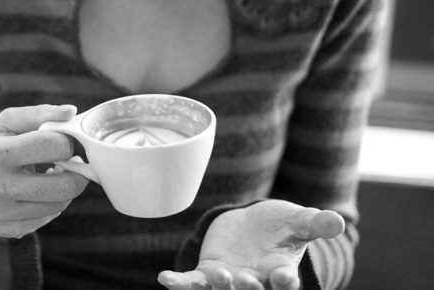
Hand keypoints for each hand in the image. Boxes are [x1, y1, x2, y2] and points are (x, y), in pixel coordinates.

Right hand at [0, 105, 87, 257]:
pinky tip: (40, 193)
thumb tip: (71, 112)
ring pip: (60, 204)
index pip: (55, 146)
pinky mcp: (7, 230)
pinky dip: (51, 205)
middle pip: (65, 185)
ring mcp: (1, 212)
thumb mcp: (7, 123)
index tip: (62, 142)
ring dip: (65, 188)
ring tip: (54, 176)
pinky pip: (47, 218)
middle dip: (76, 172)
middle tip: (71, 163)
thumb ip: (39, 113)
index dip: (66, 142)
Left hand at [157, 200, 344, 289]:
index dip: (285, 282)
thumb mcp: (298, 221)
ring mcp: (230, 280)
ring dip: (218, 286)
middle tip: (244, 279)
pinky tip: (165, 279)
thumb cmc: (280, 225)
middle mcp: (256, 283)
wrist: (253, 226)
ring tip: (217, 276)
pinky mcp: (208, 273)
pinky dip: (180, 283)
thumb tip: (338, 221)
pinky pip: (192, 282)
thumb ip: (315, 223)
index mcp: (282, 273)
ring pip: (222, 289)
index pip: (285, 282)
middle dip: (248, 287)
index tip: (284, 277)